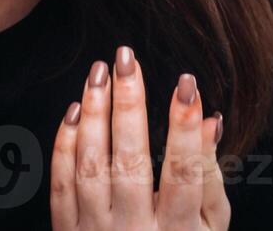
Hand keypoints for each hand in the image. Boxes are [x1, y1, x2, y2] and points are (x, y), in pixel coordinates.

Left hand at [50, 47, 229, 230]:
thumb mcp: (211, 229)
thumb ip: (211, 178)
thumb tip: (211, 121)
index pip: (184, 173)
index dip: (186, 128)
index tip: (186, 83)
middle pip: (130, 162)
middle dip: (129, 105)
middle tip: (127, 58)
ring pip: (91, 166)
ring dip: (94, 114)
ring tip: (99, 72)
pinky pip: (61, 183)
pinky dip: (65, 144)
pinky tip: (75, 109)